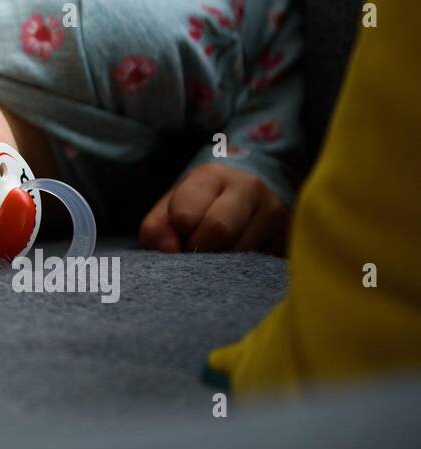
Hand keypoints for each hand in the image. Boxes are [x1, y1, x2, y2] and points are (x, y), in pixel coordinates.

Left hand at [140, 162, 289, 254]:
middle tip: (198, 249)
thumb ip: (157, 227)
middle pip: (218, 232)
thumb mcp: (174, 206)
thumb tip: (168, 250)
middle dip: (200, 250)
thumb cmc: (202, 204)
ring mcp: (276, 214)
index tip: (181, 233)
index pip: (185, 214)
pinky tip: (236, 262)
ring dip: (221, 265)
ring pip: (241, 256)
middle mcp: (249, 188)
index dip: (177, 233)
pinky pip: (261, 267)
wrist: (252, 192)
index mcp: (213, 176)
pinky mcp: (290, 239)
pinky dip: (242, 271)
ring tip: (217, 254)